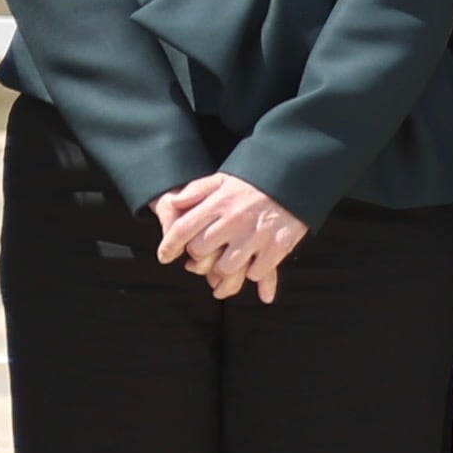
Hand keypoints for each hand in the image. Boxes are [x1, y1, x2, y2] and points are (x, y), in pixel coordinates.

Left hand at [151, 173, 304, 302]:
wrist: (290, 180)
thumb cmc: (252, 183)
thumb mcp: (220, 180)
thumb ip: (195, 192)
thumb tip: (172, 203)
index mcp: (218, 203)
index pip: (184, 228)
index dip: (169, 245)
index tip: (163, 257)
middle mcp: (234, 220)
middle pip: (202, 250)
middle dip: (197, 257)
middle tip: (202, 256)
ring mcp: (256, 235)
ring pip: (227, 267)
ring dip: (223, 269)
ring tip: (225, 263)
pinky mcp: (277, 247)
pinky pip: (257, 272)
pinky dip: (252, 273)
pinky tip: (250, 265)